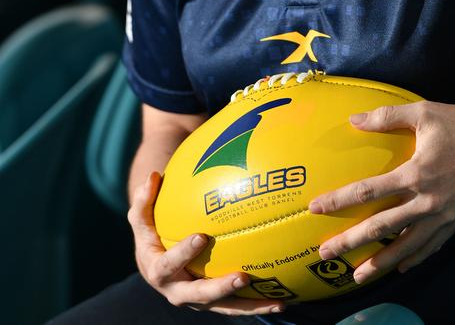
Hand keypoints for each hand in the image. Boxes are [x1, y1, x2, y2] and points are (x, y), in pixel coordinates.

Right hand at [128, 172, 286, 315]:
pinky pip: (238, 306)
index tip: (201, 237)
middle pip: (201, 295)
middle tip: (242, 276)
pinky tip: (285, 300)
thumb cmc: (151, 234)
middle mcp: (179, 292)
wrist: (156, 264)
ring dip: (251, 307)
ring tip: (277, 302)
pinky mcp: (215, 303)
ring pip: (226, 308)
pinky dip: (259, 305)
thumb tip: (153, 175)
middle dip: (222, 288)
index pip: (169, 263)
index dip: (183, 253)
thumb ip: (144, 199)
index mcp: (159, 271)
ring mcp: (199, 301)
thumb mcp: (141, 218)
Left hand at [309, 101, 454, 283]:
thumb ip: (388, 116)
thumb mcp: (424, 113)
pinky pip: (431, 247)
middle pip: (381, 227)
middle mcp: (426, 201)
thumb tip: (354, 120)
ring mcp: (443, 216)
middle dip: (350, 241)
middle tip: (325, 254)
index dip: (339, 200)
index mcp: (415, 173)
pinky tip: (400, 267)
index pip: (368, 191)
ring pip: (405, 246)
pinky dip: (414, 259)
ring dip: (380, 262)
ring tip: (358, 276)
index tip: (315, 208)